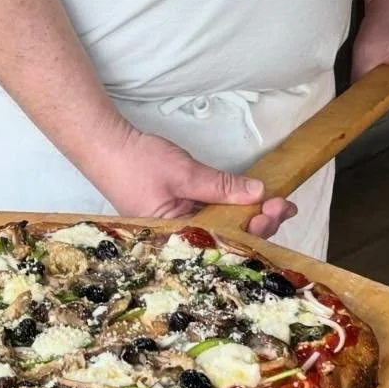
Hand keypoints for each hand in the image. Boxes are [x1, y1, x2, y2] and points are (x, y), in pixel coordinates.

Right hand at [89, 125, 296, 240]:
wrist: (105, 146)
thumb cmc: (137, 163)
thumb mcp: (184, 173)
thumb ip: (220, 186)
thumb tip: (258, 194)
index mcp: (177, 237)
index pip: (226, 241)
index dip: (257, 227)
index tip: (278, 208)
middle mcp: (179, 238)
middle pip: (226, 238)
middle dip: (258, 223)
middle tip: (284, 204)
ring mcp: (177, 226)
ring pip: (221, 228)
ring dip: (248, 216)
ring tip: (275, 205)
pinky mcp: (176, 214)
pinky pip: (209, 219)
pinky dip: (230, 210)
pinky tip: (248, 203)